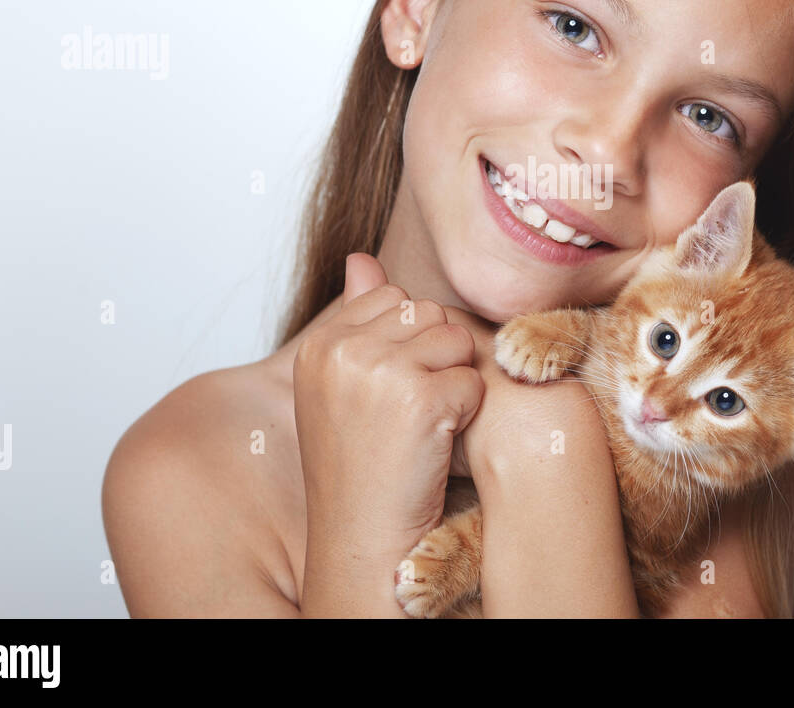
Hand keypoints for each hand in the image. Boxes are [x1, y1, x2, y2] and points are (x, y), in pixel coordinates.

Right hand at [293, 253, 484, 562]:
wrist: (363, 536)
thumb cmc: (358, 463)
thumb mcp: (341, 385)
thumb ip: (355, 318)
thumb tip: (361, 258)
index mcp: (320, 344)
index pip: (391, 297)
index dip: (407, 341)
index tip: (391, 388)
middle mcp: (344, 351)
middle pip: (428, 313)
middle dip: (435, 357)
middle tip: (411, 410)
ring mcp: (381, 372)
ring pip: (455, 340)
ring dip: (454, 381)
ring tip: (422, 424)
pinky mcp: (421, 398)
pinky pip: (473, 380)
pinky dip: (466, 413)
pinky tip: (434, 443)